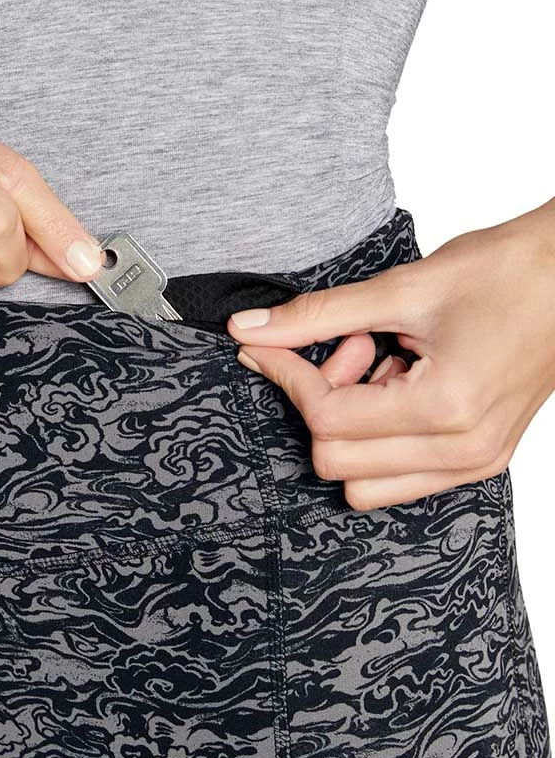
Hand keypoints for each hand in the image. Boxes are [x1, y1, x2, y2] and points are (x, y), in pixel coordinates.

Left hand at [227, 206, 554, 509]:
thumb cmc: (508, 271)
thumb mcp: (401, 288)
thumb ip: (317, 316)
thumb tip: (248, 329)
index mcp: (446, 407)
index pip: (327, 421)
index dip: (287, 377)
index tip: (268, 345)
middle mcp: (463, 451)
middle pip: (336, 462)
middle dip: (323, 403)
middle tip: (351, 348)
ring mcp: (474, 462)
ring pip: (363, 485)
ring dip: (349, 428)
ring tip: (378, 365)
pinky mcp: (478, 460)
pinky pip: (398, 479)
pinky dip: (377, 439)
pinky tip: (398, 383)